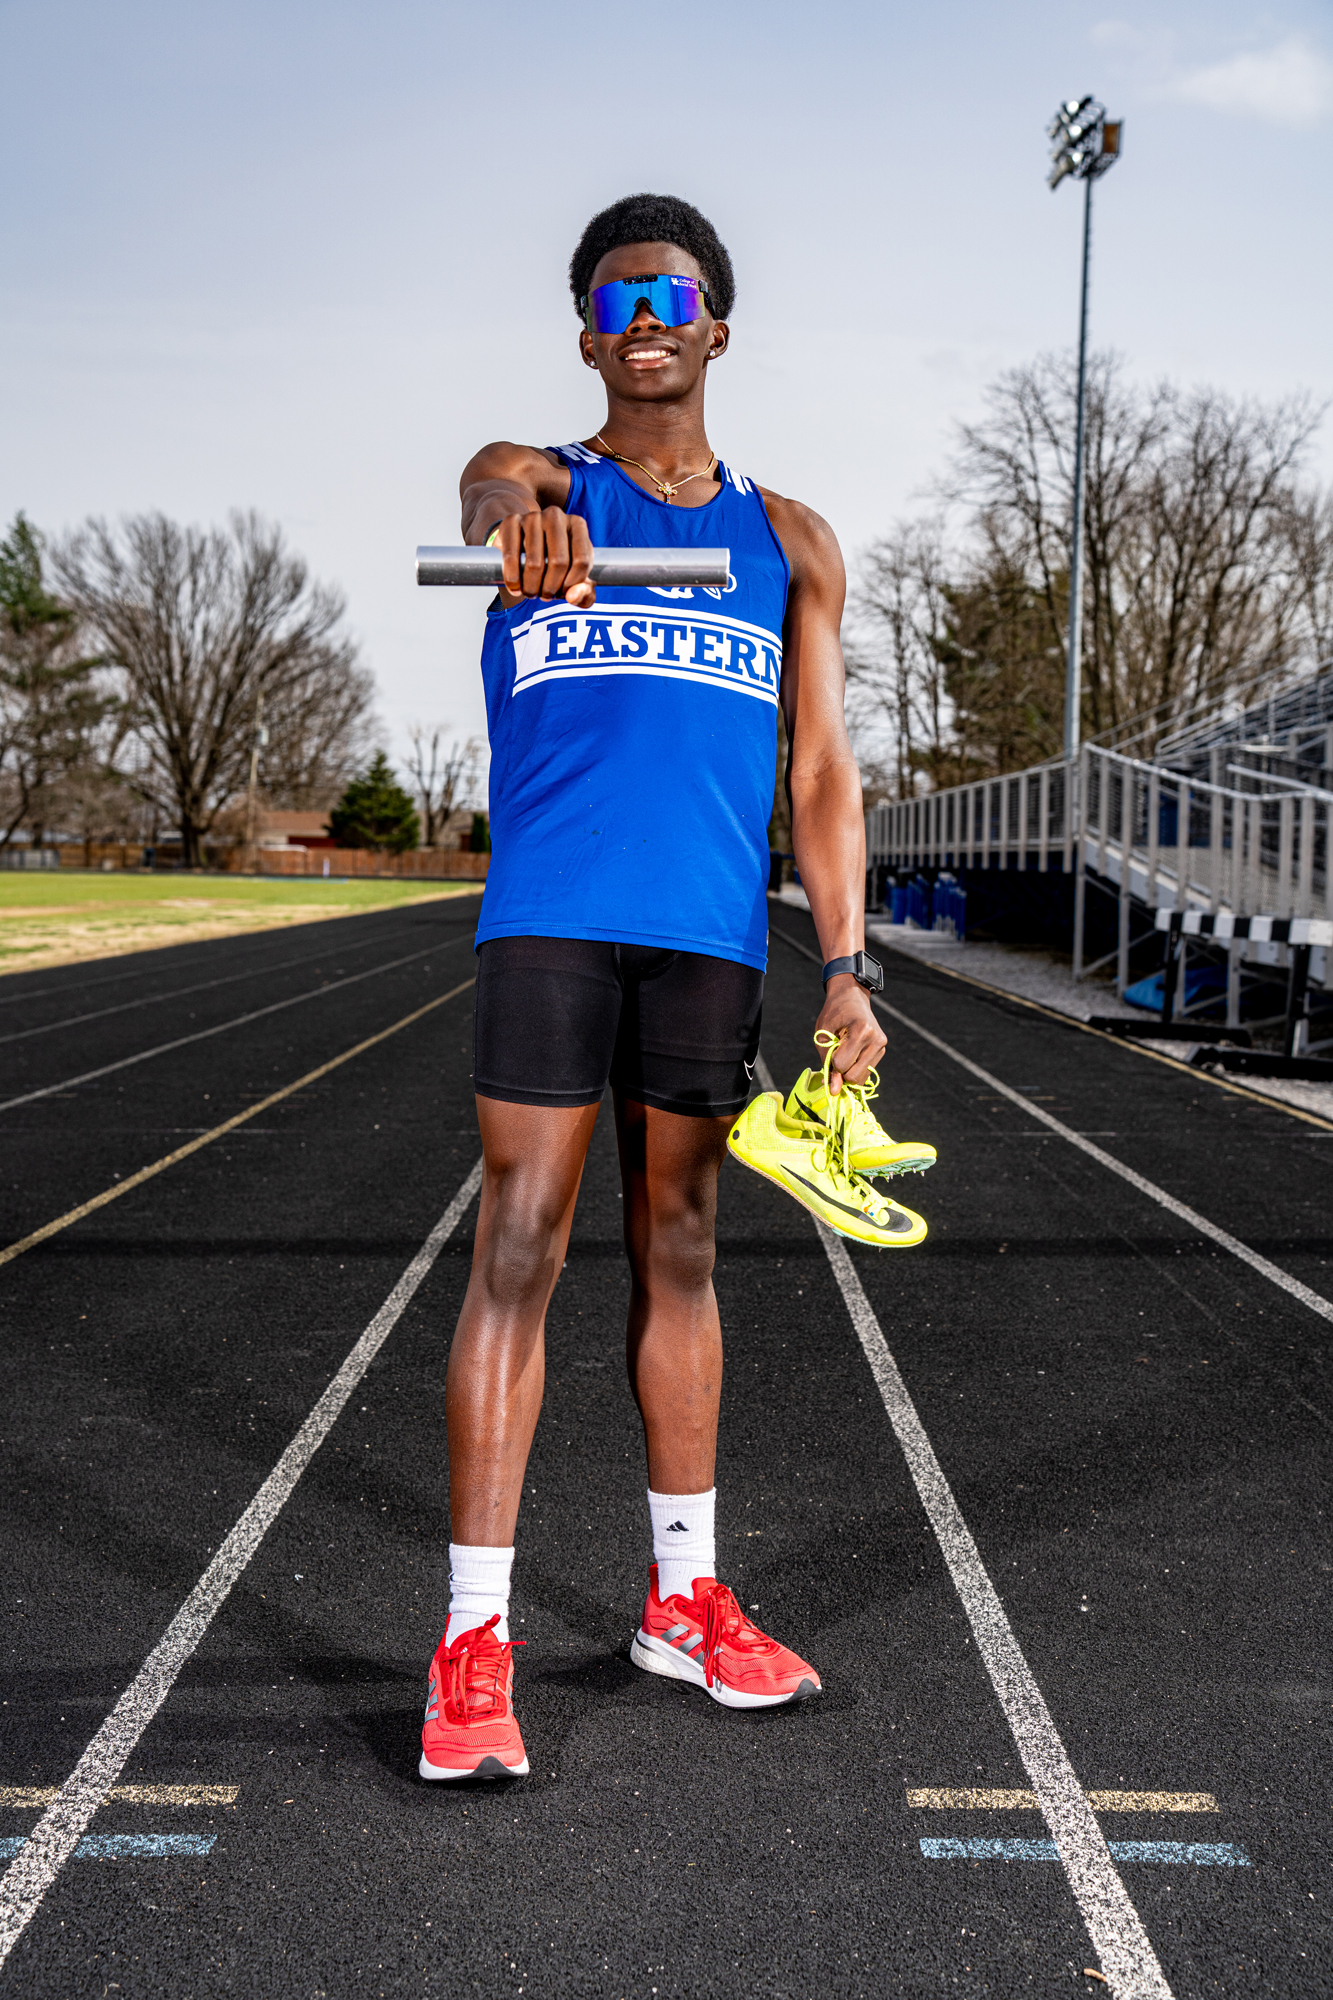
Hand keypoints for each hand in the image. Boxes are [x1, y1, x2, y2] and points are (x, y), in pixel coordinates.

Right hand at [493, 508, 594, 607]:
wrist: (523, 542)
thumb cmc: (554, 562)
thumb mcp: (575, 577)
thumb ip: (584, 593)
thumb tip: (573, 597)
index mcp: (577, 525)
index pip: (582, 560)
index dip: (573, 584)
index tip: (564, 593)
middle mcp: (556, 516)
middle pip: (559, 562)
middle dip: (551, 588)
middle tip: (545, 596)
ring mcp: (532, 517)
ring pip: (534, 563)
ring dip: (532, 587)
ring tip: (531, 592)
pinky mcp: (511, 522)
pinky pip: (511, 557)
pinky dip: (513, 579)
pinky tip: (515, 588)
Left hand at [814, 975, 885, 1092]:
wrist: (851, 997)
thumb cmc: (834, 1014)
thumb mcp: (823, 1035)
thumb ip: (827, 1063)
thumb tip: (834, 1091)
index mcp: (861, 1031)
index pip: (842, 1064)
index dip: (831, 1062)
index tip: (830, 1049)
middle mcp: (876, 1040)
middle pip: (854, 1076)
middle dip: (840, 1071)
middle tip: (835, 1054)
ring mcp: (882, 1046)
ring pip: (861, 1078)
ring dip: (848, 1070)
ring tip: (844, 1051)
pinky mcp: (882, 1050)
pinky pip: (866, 1072)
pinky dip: (855, 1067)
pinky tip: (852, 1053)